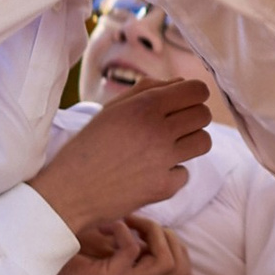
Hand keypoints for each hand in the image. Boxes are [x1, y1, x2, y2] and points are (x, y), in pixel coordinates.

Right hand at [31, 78, 211, 229]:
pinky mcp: (164, 187)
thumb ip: (147, 91)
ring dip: (190, 143)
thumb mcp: (112, 110)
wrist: (70, 191)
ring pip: (204, 142)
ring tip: (168, 148)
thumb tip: (181, 84)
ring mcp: (163, 160)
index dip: (194, 95)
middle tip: (175, 127)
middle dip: (193, 118)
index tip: (184, 103)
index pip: (197, 91)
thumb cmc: (89, 146)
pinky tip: (151, 173)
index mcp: (144, 106)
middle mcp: (158, 130)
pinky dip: (172, 173)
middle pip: (204, 115)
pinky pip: (185, 173)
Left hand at [52, 216, 194, 274]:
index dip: (176, 246)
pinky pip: (132, 252)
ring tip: (128, 222)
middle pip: (182, 272)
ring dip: (152, 233)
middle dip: (168, 239)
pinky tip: (106, 225)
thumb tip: (165, 232)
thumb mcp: (113, 240)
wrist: (37, 252)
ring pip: (165, 264)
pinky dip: (122, 230)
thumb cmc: (71, 241)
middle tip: (140, 224)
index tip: (148, 228)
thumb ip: (139, 241)